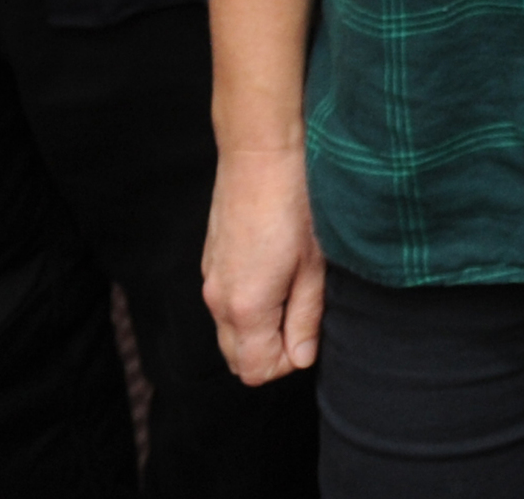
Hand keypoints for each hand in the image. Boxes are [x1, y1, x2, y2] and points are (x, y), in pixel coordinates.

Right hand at [203, 144, 324, 384]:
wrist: (260, 152)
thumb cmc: (295, 203)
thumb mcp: (313, 266)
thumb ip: (305, 317)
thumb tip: (301, 357)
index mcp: (244, 307)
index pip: (255, 371)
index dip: (289, 362)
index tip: (311, 333)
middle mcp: (217, 299)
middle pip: (236, 358)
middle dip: (271, 352)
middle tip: (304, 315)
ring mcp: (209, 278)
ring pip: (230, 330)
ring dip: (260, 327)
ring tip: (293, 287)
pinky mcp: (210, 259)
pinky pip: (224, 303)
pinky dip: (247, 304)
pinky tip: (275, 269)